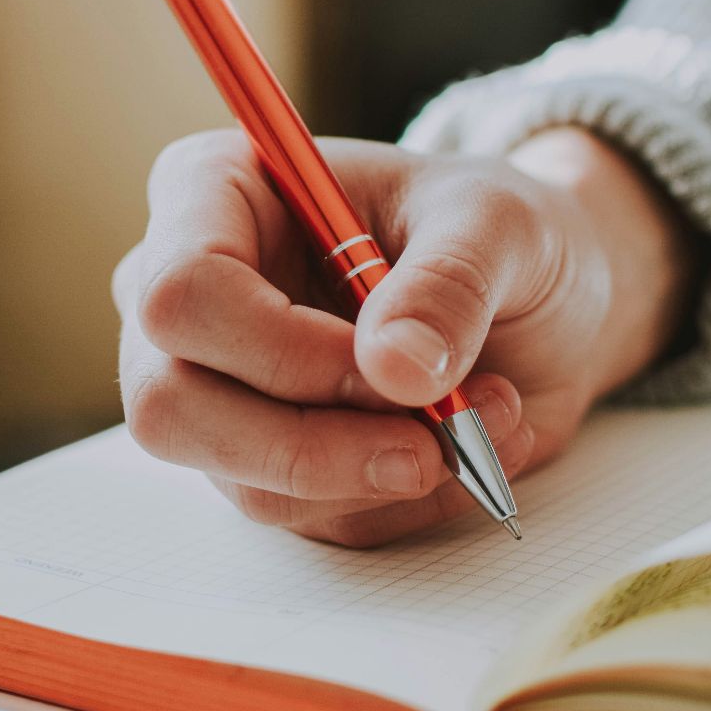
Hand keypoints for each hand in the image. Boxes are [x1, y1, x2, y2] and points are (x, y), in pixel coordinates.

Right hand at [112, 126, 697, 545]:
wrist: (538, 297)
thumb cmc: (496, 232)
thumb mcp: (501, 224)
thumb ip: (449, 284)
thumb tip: (396, 369)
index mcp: (213, 193)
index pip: (181, 292)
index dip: (280, 349)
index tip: (393, 366)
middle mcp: (188, 298)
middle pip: (171, 406)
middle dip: (313, 444)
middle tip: (432, 439)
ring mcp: (214, 389)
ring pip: (244, 480)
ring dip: (380, 472)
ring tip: (486, 415)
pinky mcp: (263, 463)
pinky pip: (310, 516)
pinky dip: (402, 498)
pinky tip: (467, 443)